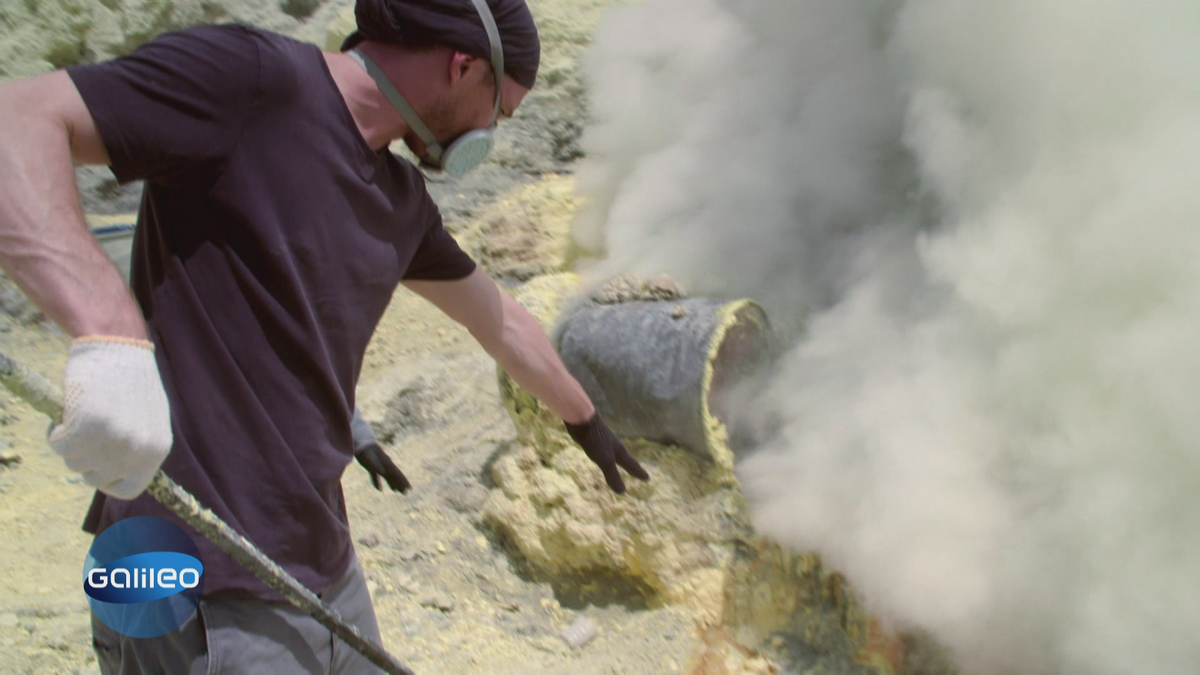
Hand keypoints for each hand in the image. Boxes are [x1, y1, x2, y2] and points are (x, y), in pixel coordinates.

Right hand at [48, 337, 172, 499]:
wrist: (118, 346)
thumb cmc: (131, 381)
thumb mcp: (149, 420)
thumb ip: (138, 448)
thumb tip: (124, 473)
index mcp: (157, 449)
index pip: (129, 489)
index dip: (109, 480)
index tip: (99, 465)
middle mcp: (137, 450)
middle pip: (96, 478)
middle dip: (85, 459)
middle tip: (86, 432)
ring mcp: (111, 441)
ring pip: (74, 463)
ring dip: (70, 443)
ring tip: (82, 415)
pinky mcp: (85, 427)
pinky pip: (58, 445)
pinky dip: (54, 431)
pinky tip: (67, 412)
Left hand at [355, 442, 411, 492]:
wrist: (359, 441)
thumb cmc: (365, 449)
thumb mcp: (369, 456)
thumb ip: (376, 464)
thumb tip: (383, 472)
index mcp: (386, 462)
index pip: (396, 473)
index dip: (402, 480)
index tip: (408, 487)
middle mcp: (384, 464)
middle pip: (394, 475)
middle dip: (400, 483)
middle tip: (406, 492)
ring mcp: (378, 465)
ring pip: (387, 476)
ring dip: (392, 483)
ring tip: (398, 491)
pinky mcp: (370, 467)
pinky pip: (376, 476)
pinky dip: (377, 483)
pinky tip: (379, 490)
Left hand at [564, 414, 649, 493]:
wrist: (582, 419)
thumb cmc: (595, 439)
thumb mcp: (604, 460)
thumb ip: (612, 475)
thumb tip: (622, 492)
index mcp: (619, 451)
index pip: (632, 465)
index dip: (639, 473)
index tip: (647, 479)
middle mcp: (614, 446)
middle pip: (625, 459)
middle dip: (632, 467)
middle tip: (638, 474)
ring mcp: (604, 442)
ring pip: (615, 454)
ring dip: (620, 461)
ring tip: (621, 464)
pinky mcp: (594, 439)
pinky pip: (604, 451)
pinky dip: (607, 456)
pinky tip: (601, 454)